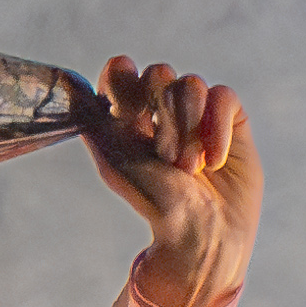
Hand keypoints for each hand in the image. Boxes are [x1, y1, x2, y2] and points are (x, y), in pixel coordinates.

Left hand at [82, 57, 262, 306]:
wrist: (199, 232)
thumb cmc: (153, 202)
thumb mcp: (114, 164)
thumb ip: (96, 124)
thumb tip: (74, 90)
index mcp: (128, 117)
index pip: (121, 74)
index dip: (123, 79)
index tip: (128, 111)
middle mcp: (162, 110)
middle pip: (159, 74)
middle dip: (161, 116)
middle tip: (164, 157)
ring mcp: (197, 113)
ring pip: (191, 83)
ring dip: (187, 127)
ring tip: (188, 167)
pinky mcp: (231, 120)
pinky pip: (224, 96)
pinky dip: (216, 128)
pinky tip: (213, 161)